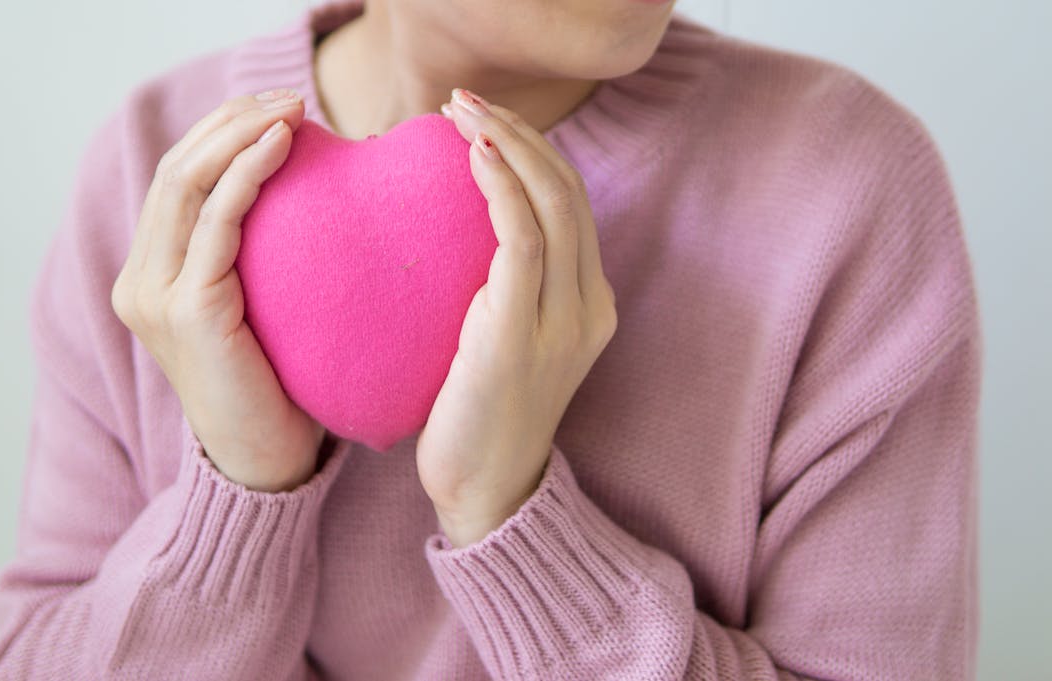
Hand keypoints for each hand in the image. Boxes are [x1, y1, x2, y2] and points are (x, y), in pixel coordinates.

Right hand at [111, 89, 323, 491]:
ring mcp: (155, 295)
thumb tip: (316, 192)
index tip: (278, 106)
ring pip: (186, 184)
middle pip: (176, 169)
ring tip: (291, 109)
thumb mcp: (263, 307)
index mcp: (153, 276)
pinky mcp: (185, 310)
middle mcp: (140, 280)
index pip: (180, 180)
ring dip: (240, 135)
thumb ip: (260, 257)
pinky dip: (247, 175)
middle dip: (232, 121)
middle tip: (290, 97)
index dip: (223, 132)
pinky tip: (283, 147)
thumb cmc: (281, 385)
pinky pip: (215, 222)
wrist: (268, 460)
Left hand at [416, 88, 617, 546]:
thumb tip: (461, 237)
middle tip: (466, 101)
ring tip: (460, 111)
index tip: (483, 121)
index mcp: (591, 305)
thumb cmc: (482, 417)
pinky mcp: (522, 336)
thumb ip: (505, 292)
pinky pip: (523, 242)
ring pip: (553, 204)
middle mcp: (589, 307)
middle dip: (521, 132)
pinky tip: (474, 155)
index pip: (572, 205)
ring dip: (508, 145)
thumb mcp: (507, 343)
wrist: (486, 493)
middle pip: (569, 192)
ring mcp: (563, 322)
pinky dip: (502, 189)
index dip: (534, 151)